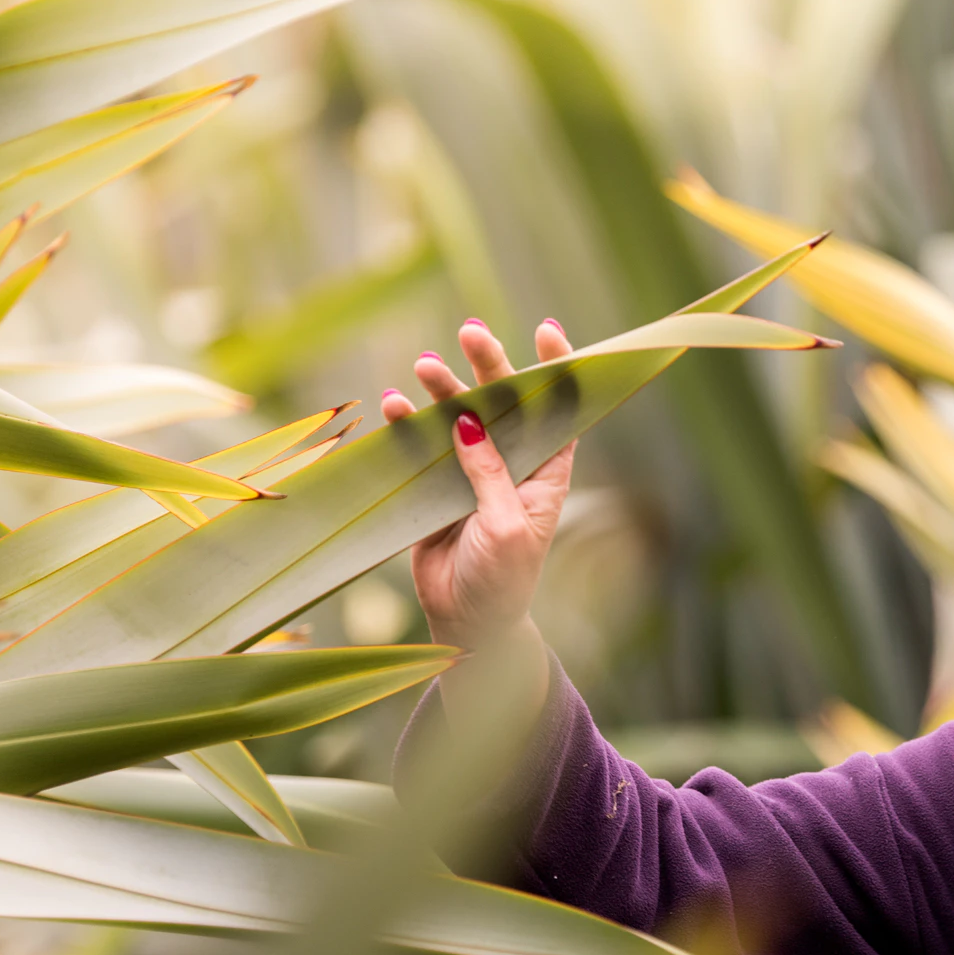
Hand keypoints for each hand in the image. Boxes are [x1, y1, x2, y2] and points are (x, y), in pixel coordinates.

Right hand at [381, 317, 574, 652]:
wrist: (465, 624)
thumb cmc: (502, 581)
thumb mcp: (505, 528)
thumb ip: (489, 474)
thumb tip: (468, 421)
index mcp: (546, 473)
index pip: (559, 411)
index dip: (557, 369)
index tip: (546, 330)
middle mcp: (511, 464)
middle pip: (504, 401)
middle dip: (490, 364)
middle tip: (471, 331)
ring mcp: (471, 471)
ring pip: (459, 415)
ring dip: (444, 388)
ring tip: (424, 365)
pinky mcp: (435, 485)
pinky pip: (421, 445)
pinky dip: (408, 424)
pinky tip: (394, 405)